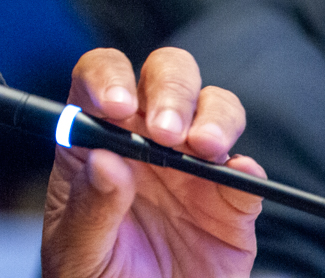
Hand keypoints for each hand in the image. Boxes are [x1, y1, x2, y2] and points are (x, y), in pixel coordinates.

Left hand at [41, 47, 263, 276]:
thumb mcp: (77, 249)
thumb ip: (90, 207)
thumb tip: (104, 160)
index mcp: (95, 138)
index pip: (98, 78)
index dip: (107, 78)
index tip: (114, 106)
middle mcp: (144, 138)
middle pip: (164, 76)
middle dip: (170, 90)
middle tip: (165, 131)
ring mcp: (192, 166)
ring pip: (214, 107)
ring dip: (213, 117)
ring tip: (201, 147)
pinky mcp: (231, 203)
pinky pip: (247, 173)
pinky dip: (247, 169)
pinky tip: (237, 179)